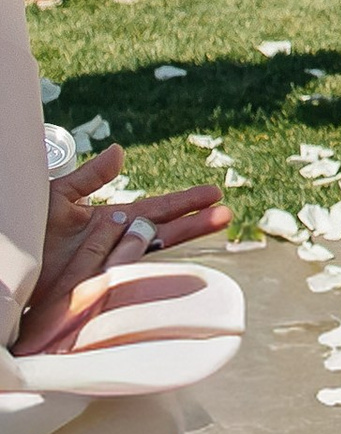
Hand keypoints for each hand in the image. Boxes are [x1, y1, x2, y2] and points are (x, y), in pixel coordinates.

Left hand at [19, 147, 231, 354]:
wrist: (9, 268)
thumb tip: (120, 151)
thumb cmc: (29, 233)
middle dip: (196, 221)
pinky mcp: (98, 282)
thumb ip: (89, 177)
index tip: (214, 193)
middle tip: (227, 213)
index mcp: (112, 220)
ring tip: (215, 225)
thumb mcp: (58, 196)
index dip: (184, 201)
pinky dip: (151, 267)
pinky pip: (129, 272)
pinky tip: (174, 263)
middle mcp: (117, 242)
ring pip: (155, 248)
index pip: (156, 209)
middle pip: (165, 230)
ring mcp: (111, 262)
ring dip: (184, 238)